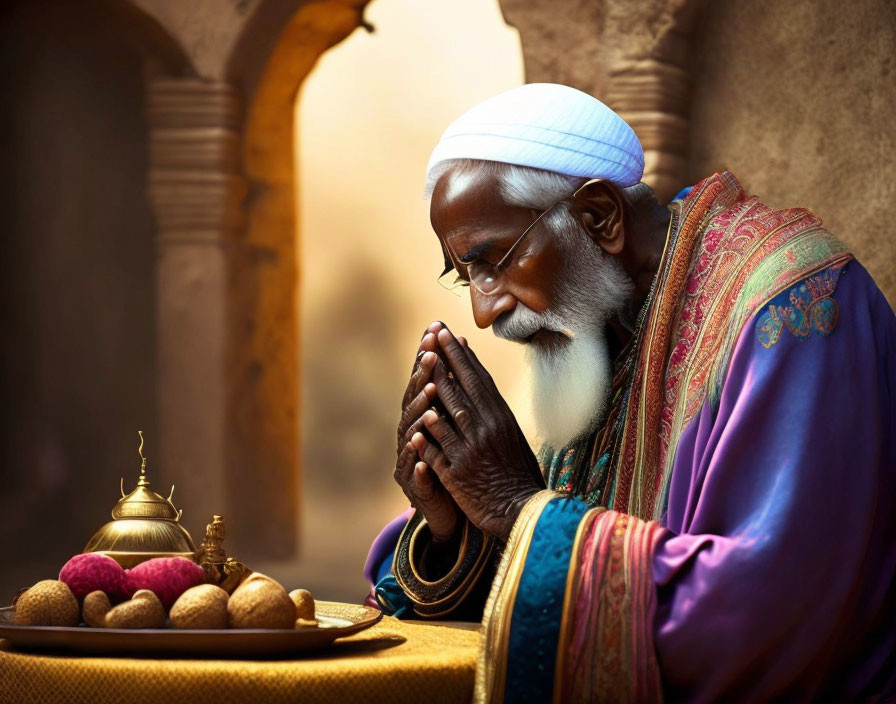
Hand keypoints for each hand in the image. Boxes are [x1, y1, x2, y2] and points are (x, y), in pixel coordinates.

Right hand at [393, 322, 459, 543]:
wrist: (451, 510)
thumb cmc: (456, 464)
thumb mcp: (457, 428)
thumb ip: (454, 397)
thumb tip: (460, 356)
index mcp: (424, 419)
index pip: (424, 383)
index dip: (428, 358)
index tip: (434, 333)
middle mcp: (412, 435)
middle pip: (415, 402)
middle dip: (422, 377)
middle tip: (431, 355)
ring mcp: (410, 461)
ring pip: (413, 434)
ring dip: (420, 414)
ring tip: (429, 395)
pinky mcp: (416, 489)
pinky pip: (417, 476)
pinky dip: (419, 468)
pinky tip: (422, 461)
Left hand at [411, 327, 544, 541]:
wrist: (523, 511)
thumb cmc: (519, 475)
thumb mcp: (513, 439)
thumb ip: (496, 416)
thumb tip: (484, 391)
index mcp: (502, 419)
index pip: (479, 381)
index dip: (463, 357)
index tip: (451, 335)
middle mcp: (487, 429)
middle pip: (463, 387)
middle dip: (447, 358)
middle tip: (433, 332)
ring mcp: (472, 449)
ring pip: (450, 412)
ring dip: (436, 387)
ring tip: (423, 363)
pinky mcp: (458, 472)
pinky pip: (439, 448)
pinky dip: (429, 433)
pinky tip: (421, 418)